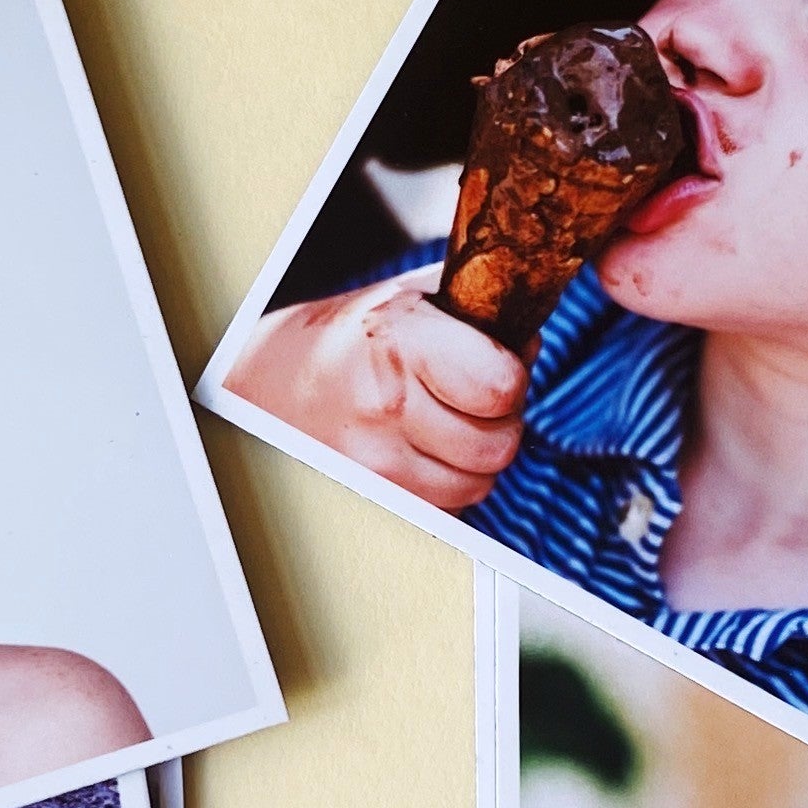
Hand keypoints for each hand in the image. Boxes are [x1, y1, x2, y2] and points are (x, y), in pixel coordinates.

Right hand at [225, 280, 527, 514]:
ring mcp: (374, 462)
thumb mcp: (412, 298)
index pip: (503, 386)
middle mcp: (384, 406)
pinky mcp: (374, 499)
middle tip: (467, 399)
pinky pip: (450, 508)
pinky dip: (447, 485)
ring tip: (439, 424)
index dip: (510, 378)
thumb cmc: (356, 337)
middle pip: (499, 445)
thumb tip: (530, 348)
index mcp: (399, 341)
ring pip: (478, 485)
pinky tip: (419, 451)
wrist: (276, 384)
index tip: (491, 366)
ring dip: (472, 460)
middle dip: (497, 423)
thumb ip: (480, 314)